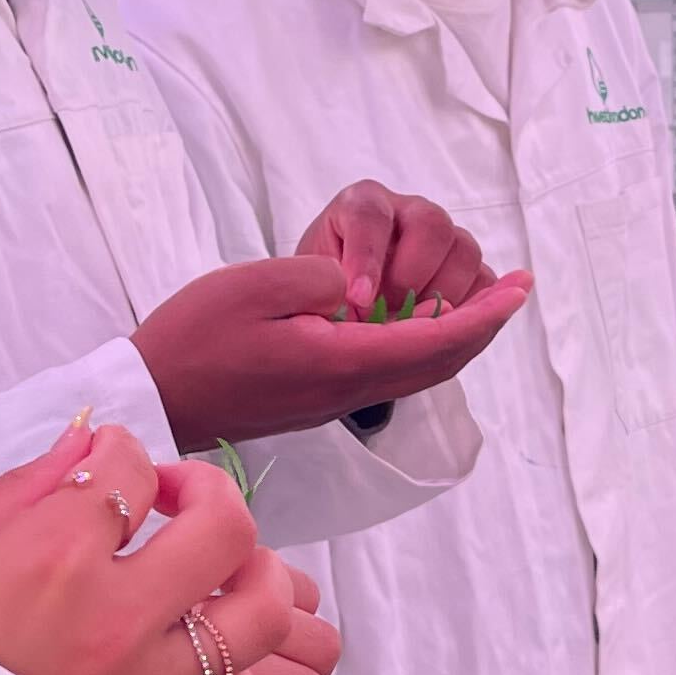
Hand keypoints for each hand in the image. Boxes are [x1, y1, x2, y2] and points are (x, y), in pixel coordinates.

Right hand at [0, 428, 301, 674]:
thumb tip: (86, 441)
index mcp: (51, 559)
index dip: (125, 453)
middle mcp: (115, 621)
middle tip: (179, 502)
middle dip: (212, 495)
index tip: (110, 463)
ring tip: (211, 579)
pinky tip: (192, 659)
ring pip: (260, 619)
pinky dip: (231, 671)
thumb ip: (23, 490)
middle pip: (228, 533)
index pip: (132, 471)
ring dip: (245, 584)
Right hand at [137, 248, 532, 445]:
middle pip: (438, 362)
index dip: (484, 313)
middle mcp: (349, 387)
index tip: (520, 287)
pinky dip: (423, 347)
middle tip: (517, 289)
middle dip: (484, 324)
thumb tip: (355, 287)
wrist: (155, 397)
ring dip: (458, 336)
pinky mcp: (318, 397)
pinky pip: (390, 373)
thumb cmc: (193, 338)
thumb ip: (320, 277)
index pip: (434, 340)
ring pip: (417, 370)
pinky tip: (420, 323)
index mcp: (341, 360)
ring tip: (483, 303)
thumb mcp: (256, 287)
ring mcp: (334, 397)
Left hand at [293, 179, 493, 320]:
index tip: (359, 298)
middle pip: (431, 224)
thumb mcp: (312, 285)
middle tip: (389, 311)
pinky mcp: (467, 267)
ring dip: (442, 295)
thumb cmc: (324, 287)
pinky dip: (470, 309)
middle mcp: (409, 211)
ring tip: (414, 324)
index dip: (366, 258)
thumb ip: (328, 287)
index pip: (370, 217)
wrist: (343, 300)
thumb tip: (362, 305)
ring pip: (465, 251)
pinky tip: (441, 330)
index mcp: (362, 204)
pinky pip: (486, 282)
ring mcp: (445, 237)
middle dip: (411, 276)